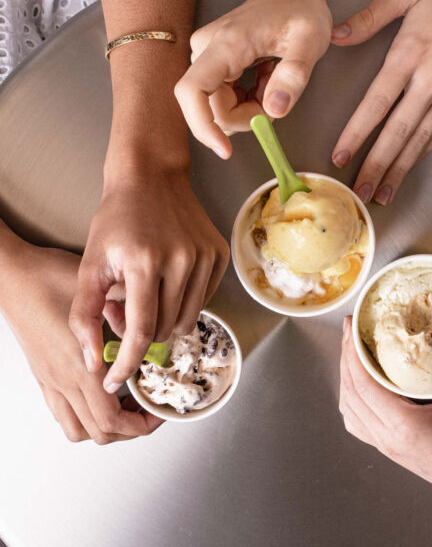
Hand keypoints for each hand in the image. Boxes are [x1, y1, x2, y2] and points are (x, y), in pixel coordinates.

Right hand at [2, 242, 162, 443]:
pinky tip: (104, 391)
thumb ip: (129, 317)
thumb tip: (155, 331)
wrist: (12, 276)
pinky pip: (63, 412)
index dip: (142, 424)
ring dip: (107, 425)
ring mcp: (50, 381)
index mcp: (81, 367)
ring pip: (78, 428)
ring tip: (129, 402)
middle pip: (99, 432)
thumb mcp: (101, 295)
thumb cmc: (51, 279)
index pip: (112, 419)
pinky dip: (86, 414)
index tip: (160, 410)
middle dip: (131, 428)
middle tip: (150, 407)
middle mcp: (64, 381)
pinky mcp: (43, 375)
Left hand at [69, 164, 228, 393]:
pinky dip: (185, 302)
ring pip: (188, 318)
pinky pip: (204, 299)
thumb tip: (94, 361)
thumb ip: (85, 315)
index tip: (115, 380)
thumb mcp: (90, 265)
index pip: (142, 329)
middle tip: (126, 313)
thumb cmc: (117, 219)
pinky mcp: (220, 254)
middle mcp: (181, 259)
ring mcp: (205, 256)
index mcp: (144, 261)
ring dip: (165, 320)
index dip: (128, 362)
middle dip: (144, 333)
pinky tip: (169, 282)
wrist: (151, 178)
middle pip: (166, 328)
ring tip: (148, 297)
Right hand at [174, 0, 332, 157]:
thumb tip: (274, 110)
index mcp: (226, 44)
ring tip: (273, 81)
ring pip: (219, 108)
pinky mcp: (211, 65)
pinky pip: (224, 101)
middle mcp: (206, 50)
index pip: (192, 91)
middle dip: (246, 118)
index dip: (202, 126)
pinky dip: (247, 102)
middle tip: (277, 98)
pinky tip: (263, 81)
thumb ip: (294, 75)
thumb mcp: (311, 41)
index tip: (224, 149)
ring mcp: (206, 57)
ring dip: (249, 109)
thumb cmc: (300, 11)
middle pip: (212, 109)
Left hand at [330, 0, 431, 204]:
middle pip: (399, 132)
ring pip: (423, 138)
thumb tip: (337, 35)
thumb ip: (371, 15)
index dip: (356, 134)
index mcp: (412, 52)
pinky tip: (413, 165)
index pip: (377, 103)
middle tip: (359, 193)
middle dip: (376, 166)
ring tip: (384, 192)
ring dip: (401, 168)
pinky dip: (427, 151)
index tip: (340, 157)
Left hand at [338, 317, 431, 503]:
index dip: (353, 352)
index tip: (352, 327)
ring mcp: (385, 446)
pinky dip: (353, 399)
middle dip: (346, 358)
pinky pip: (358, 422)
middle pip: (350, 393)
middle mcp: (388, 438)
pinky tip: (362, 385)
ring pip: (349, 409)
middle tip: (350, 330)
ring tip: (353, 353)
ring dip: (346, 379)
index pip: (363, 384)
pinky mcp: (389, 449)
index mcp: (404, 426)